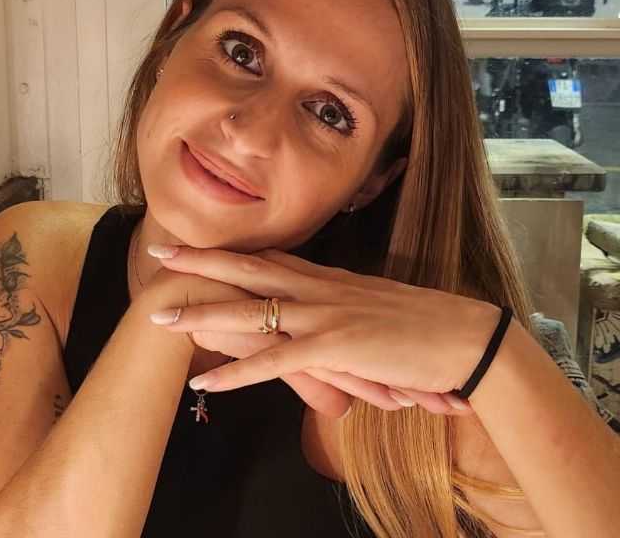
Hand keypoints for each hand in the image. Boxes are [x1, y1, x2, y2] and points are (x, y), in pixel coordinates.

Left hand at [149, 246, 502, 416]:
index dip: (233, 250)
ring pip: (251, 309)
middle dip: (203, 260)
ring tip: (159, 316)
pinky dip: (236, 373)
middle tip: (162, 251)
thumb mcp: (375, 311)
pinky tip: (204, 383)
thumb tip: (323, 323)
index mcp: (331, 279)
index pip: (272, 258)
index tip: (201, 242)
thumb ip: (344, 312)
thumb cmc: (423, 328)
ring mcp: (327, 314)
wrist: (464, 339)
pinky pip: (275, 360)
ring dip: (203, 313)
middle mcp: (322, 288)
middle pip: (251, 268)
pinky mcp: (336, 346)